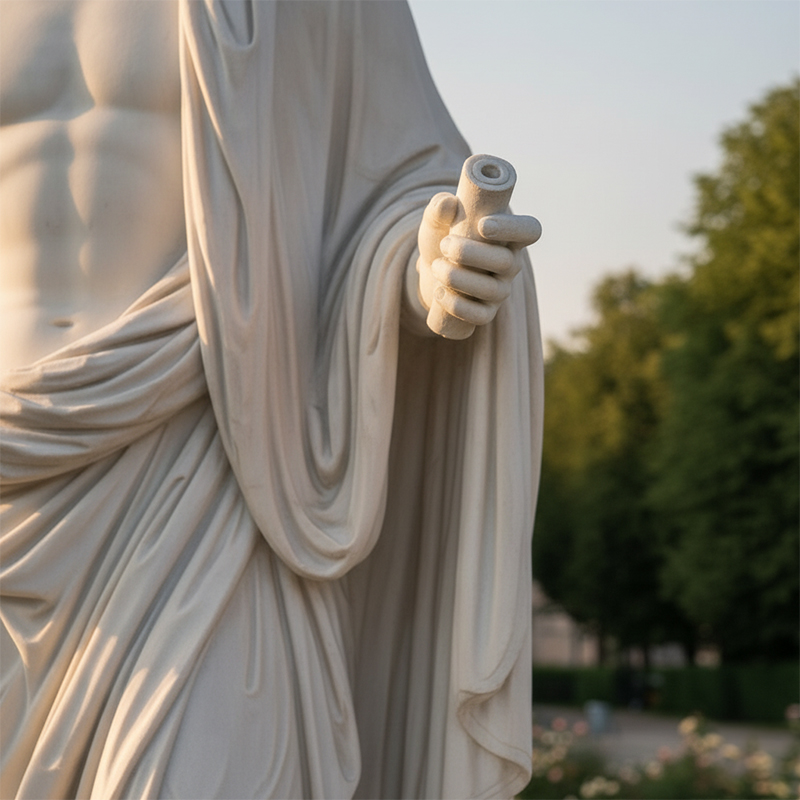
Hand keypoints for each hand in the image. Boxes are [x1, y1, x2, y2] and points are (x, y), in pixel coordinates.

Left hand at [413, 192, 540, 331]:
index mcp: (509, 236)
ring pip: (491, 289)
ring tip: (436, 266)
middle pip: (506, 262)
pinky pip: (480, 316)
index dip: (512, 228)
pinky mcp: (486, 312)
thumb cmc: (443, 238)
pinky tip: (439, 292)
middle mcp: (511, 264)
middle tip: (444, 244)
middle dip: (470, 253)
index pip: (530, 229)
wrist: (430, 269)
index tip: (482, 225)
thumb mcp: (437, 220)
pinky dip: (457, 305)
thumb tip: (448, 203)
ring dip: (459, 278)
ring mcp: (500, 291)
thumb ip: (439, 207)